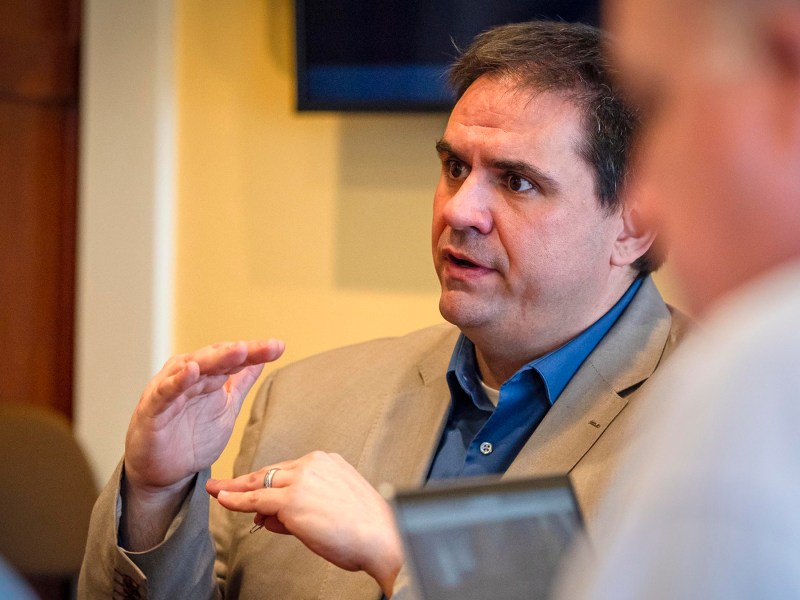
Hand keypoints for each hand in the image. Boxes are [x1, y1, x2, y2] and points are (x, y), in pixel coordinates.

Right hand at [120, 340, 284, 550]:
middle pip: (217, 358)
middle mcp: (190, 377)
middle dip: (241, 351)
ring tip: (238, 350)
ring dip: (215, 358)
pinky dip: (177, 380)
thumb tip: (261, 359)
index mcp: (209, 376)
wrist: (163, 473)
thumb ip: (241, 384)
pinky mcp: (153, 408)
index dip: (256, 352)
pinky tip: (192, 370)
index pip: (234, 360)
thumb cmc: (192, 438)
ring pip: (193, 368)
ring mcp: (171, 390)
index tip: (279, 347)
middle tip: (264, 347)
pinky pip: (166, 391)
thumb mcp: (226, 409)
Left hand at [208, 451, 403, 596]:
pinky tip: (223, 498)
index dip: (266, 479)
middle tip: (224, 484)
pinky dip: (236, 499)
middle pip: (270, 472)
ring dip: (237, 489)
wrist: (383, 536)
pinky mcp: (291, 499)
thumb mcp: (335, 507)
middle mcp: (313, 464)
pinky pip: (256, 499)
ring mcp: (301, 480)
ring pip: (260, 483)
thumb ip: (302, 506)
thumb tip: (271, 514)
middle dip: (244, 480)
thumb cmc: (366, 528)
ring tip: (218, 491)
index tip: (252, 482)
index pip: (288, 470)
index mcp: (328, 462)